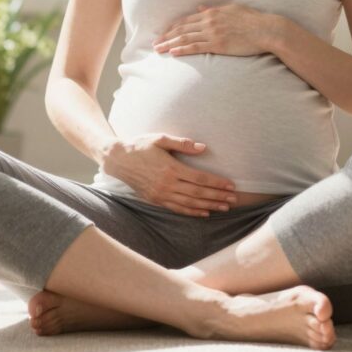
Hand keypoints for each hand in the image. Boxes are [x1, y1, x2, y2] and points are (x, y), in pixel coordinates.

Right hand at [102, 133, 237, 216]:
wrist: (118, 159)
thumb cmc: (140, 145)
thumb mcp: (160, 138)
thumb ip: (182, 143)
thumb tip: (203, 148)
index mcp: (171, 168)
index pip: (200, 179)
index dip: (217, 183)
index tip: (230, 185)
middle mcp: (167, 184)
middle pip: (198, 193)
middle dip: (218, 197)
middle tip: (234, 199)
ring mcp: (161, 194)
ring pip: (190, 204)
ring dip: (209, 206)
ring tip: (224, 207)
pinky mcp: (156, 200)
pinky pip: (178, 208)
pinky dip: (192, 212)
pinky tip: (204, 213)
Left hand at [153, 4, 278, 57]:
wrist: (266, 30)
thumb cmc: (253, 20)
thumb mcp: (232, 9)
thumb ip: (214, 9)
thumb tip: (200, 7)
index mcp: (212, 12)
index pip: (187, 19)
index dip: (173, 27)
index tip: (164, 32)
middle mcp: (210, 21)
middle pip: (182, 28)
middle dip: (166, 35)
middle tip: (155, 43)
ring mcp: (213, 33)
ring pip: (185, 37)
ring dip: (169, 43)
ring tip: (158, 49)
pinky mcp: (218, 45)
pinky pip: (196, 47)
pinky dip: (182, 49)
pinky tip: (173, 52)